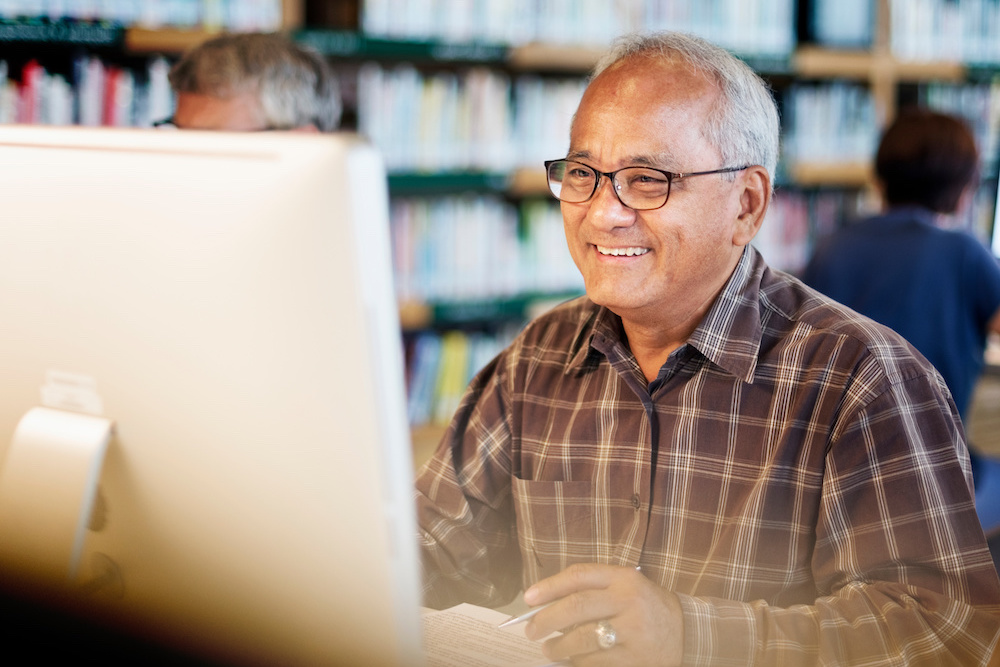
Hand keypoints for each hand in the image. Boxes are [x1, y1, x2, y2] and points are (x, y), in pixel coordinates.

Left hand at [521, 562, 682, 665]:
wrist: (687, 632)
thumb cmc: (645, 607)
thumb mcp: (625, 587)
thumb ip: (592, 590)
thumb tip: (545, 605)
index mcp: (624, 578)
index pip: (579, 576)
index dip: (549, 586)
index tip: (528, 598)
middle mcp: (629, 601)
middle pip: (576, 606)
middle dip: (546, 619)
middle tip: (531, 630)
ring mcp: (632, 631)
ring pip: (582, 639)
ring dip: (558, 646)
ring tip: (549, 649)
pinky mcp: (633, 659)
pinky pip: (594, 662)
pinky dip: (577, 662)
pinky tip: (573, 659)